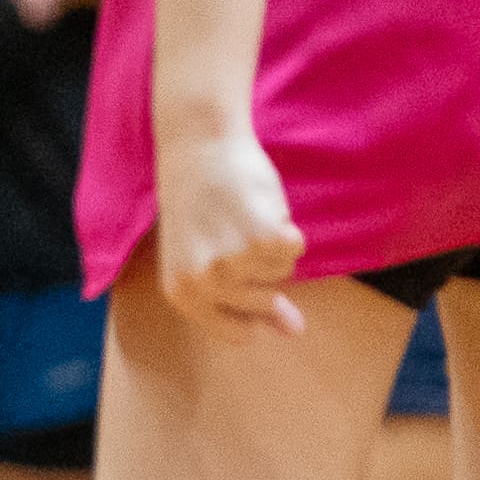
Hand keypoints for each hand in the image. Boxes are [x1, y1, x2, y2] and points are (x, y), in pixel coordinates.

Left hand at [152, 128, 306, 334]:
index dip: (251, 308)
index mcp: (182, 295)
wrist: (199, 146)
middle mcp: (204, 284)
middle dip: (261, 270)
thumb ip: (250, 301)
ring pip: (282, 272)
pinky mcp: (263, 238)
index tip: (244, 279)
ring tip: (242, 214)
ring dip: (273, 244)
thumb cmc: (200, 203)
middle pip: (264, 302)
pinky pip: (295, 248)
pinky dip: (287, 227)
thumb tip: (297, 331)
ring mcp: (233, 262)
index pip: (238, 333)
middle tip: (234, 232)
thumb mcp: (206, 258)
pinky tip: (259, 206)